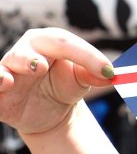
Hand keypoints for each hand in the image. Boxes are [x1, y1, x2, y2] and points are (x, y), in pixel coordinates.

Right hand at [0, 27, 114, 135]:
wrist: (50, 112)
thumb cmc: (65, 85)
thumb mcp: (82, 79)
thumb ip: (94, 74)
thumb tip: (110, 75)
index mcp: (49, 41)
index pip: (66, 43)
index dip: (88, 56)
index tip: (108, 72)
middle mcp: (25, 52)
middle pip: (28, 49)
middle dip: (32, 58)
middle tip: (41, 67)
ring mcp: (9, 72)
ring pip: (6, 66)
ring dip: (10, 71)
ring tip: (16, 78)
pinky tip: (4, 85)